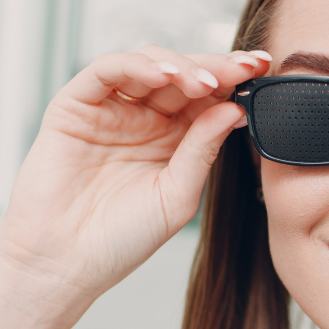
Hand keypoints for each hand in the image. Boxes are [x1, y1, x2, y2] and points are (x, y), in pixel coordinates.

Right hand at [0, 45, 269, 297]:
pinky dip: (136, 65)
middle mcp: (144, 118)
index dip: (236, 80)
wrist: (64, 265)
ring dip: (181, 65)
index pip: (208, 98)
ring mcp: (110, 110)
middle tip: (246, 67)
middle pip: (183, 74)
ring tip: (207, 81)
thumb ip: (202, 150)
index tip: (264, 70)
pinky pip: (106, 71)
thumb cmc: (120, 240)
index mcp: (174, 138)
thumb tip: (235, 108)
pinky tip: (164, 74)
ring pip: (148, 64)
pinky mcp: (74, 106)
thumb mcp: (177, 196)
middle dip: (217, 66)